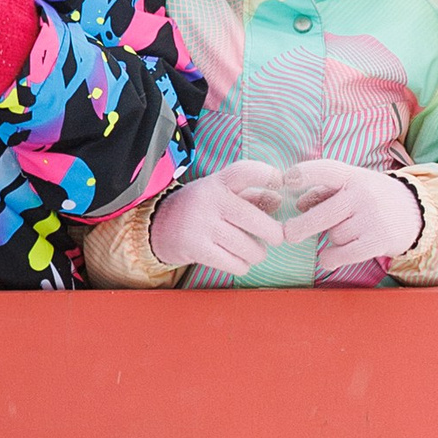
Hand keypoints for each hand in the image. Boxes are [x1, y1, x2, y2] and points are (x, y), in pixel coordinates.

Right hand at [144, 163, 287, 276]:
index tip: (280, 183)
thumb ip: (250, 196)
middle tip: (277, 238)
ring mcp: (200, 225)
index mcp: (217, 182)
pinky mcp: (195, 248)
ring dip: (257, 254)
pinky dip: (242, 266)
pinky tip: (240, 263)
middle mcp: (208, 200)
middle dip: (273, 233)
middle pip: (253, 219)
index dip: (267, 176)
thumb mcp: (222, 195)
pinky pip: (232, 263)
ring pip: (246, 246)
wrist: (156, 227)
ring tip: (255, 253)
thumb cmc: (201, 210)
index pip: (244, 171)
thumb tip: (278, 202)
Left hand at [285, 157, 424, 275]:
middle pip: (323, 214)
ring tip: (347, 233)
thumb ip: (324, 192)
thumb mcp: (352, 186)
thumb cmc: (371, 198)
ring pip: (334, 236)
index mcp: (353, 176)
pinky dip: (331, 259)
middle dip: (301, 226)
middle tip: (289, 234)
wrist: (414, 212)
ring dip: (332, 240)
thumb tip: (298, 204)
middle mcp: (364, 193)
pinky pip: (343, 255)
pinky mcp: (379, 240)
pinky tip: (329, 258)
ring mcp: (373, 217)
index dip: (306, 173)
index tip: (287, 180)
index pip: (327, 170)